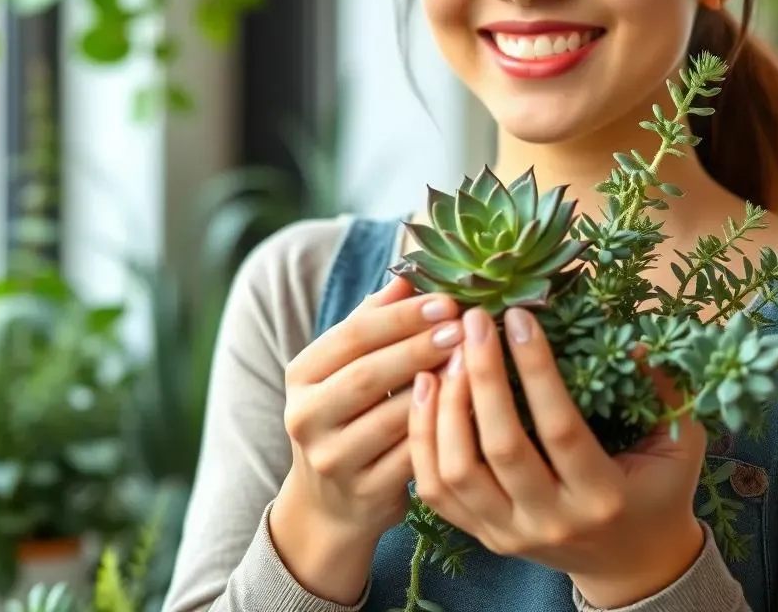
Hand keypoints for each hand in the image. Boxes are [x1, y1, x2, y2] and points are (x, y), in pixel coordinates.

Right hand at [270, 275, 461, 602]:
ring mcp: (334, 459)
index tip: (446, 301)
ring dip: (439, 386)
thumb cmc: (350, 412)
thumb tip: (407, 276)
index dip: (402, 317)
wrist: (332, 501)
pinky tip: (472, 405)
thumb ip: (374, 320)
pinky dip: (443, 427)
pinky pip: (413, 456)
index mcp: (302, 374)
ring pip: (393, 417)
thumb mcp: (348, 365)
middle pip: (369, 375)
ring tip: (475, 359)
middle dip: (421, 347)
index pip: (353, 335)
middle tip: (464, 327)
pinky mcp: (364, 493)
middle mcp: (306, 417)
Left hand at [409, 306, 706, 607]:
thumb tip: (635, 343)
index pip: (560, 428)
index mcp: (603, 496)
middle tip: (474, 320)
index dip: (536, 369)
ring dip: (445, 404)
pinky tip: (425, 388)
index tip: (519, 316)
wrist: (630, 564)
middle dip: (483, 374)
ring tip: (448, 352)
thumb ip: (667, 392)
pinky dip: (423, 436)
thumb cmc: (656, 491)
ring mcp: (508, 533)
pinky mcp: (481, 535)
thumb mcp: (680, 443)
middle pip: (501, 446)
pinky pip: (435, 490)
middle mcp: (551, 520)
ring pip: (457, 470)